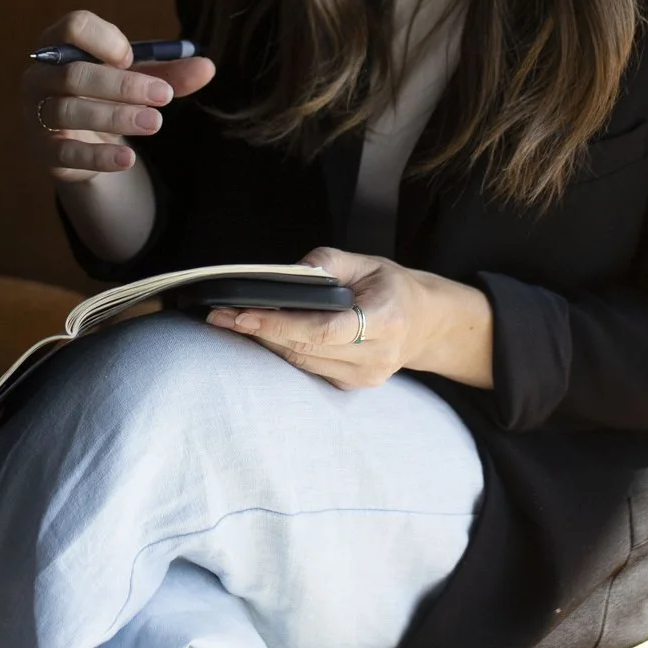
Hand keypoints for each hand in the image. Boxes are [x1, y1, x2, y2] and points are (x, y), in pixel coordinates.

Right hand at [20, 9, 214, 184]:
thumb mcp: (139, 80)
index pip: (73, 27)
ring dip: (115, 116)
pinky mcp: (43, 151)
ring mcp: (36, 114)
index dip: (105, 39)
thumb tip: (208, 67)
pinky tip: (128, 158)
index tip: (132, 57)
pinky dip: (98, 156)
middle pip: (74, 73)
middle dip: (123, 85)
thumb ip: (170, 73)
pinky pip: (66, 153)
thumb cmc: (106, 95)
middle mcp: (40, 75)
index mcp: (60, 44)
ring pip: (68, 111)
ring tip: (154, 123)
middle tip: (164, 96)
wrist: (82, 141)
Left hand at [205, 246, 494, 390]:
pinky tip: (263, 336)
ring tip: (233, 322)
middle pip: (307, 349)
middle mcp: (377, 355)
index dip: (280, 325)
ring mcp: (366, 377)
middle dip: (260, 332)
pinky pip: (309, 370)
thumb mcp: (367, 261)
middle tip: (221, 315)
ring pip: (303, 362)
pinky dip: (285, 351)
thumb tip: (289, 272)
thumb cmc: (392, 286)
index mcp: (386, 319)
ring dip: (266, 343)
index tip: (243, 314)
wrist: (425, 323)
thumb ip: (328, 263)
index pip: (324, 329)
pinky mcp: (354, 386)